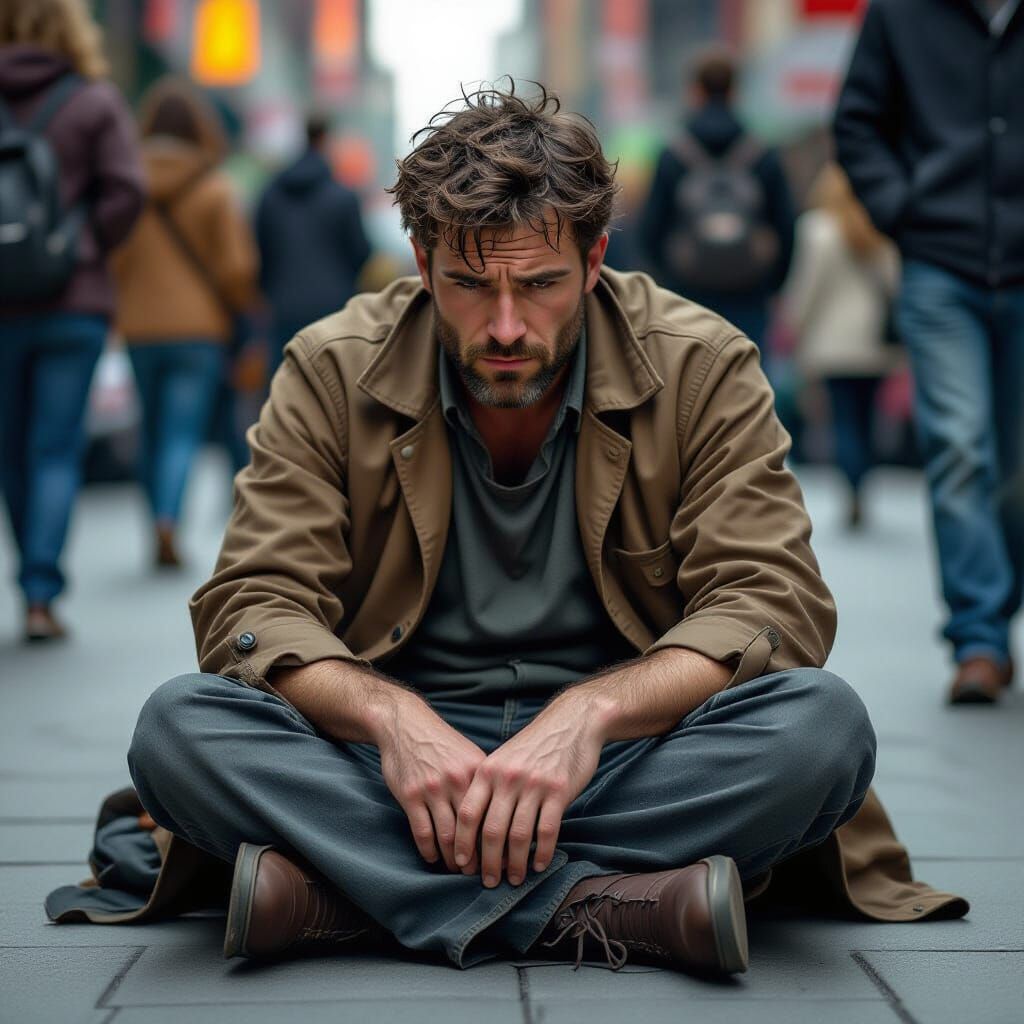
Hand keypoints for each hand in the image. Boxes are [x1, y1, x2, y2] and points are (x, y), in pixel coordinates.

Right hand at [377, 696, 487, 873]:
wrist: (406, 724)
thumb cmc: (442, 743)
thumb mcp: (470, 756)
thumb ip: (485, 783)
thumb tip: (506, 814)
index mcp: (479, 772)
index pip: (494, 816)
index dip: (500, 843)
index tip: (504, 860)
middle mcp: (458, 781)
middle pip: (474, 831)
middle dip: (479, 858)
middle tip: (482, 875)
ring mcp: (433, 788)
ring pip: (448, 836)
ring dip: (454, 860)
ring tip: (457, 870)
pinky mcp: (410, 795)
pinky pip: (422, 832)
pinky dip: (429, 851)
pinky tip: (433, 858)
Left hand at [454, 697, 603, 887]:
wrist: (571, 722)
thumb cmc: (534, 746)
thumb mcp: (503, 759)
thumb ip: (489, 787)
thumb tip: (474, 829)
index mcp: (488, 770)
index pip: (468, 813)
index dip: (462, 842)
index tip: (461, 863)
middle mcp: (507, 778)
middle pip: (491, 830)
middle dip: (487, 862)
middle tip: (488, 882)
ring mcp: (533, 784)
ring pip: (518, 835)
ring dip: (515, 864)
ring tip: (514, 879)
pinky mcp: (558, 790)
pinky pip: (547, 830)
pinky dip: (541, 852)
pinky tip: (539, 865)